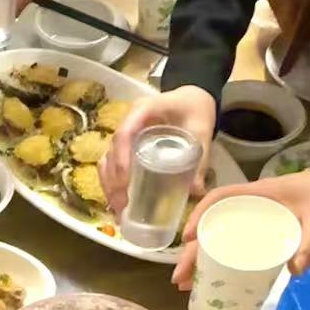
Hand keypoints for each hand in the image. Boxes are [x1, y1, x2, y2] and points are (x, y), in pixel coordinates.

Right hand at [101, 86, 214, 214]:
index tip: (125, 184)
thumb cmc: (195, 110)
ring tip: (118, 210)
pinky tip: (117, 201)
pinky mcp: (126, 144)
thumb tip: (196, 190)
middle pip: (111, 150)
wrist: (192, 99)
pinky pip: (112, 163)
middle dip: (113, 180)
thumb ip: (200, 158)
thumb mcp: (201, 131)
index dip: (121, 158)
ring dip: (109, 185)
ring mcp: (125, 132)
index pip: (124, 133)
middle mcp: (128, 120)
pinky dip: (111, 182)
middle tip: (122, 205)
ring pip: (107, 159)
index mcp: (144, 110)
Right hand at [173, 134, 309, 287]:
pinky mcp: (270, 227)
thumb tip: (293, 271)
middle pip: (215, 224)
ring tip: (192, 285)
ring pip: (224, 235)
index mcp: (261, 194)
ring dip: (205, 258)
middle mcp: (256, 203)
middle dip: (194, 252)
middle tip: (181, 280)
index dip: (199, 217)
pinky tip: (220, 278)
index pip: (220, 199)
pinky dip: (226, 259)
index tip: (187, 241)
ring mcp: (262, 215)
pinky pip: (241, 242)